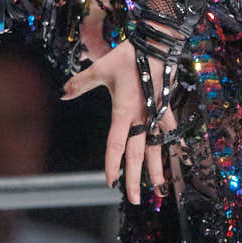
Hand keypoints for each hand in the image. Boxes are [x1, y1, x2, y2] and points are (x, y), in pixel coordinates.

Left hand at [61, 41, 174, 204]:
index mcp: (124, 110)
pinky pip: (170, 130)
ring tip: (159, 188)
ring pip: (157, 147)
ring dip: (158, 168)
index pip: (116, 144)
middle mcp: (142, 117)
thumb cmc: (128, 56)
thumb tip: (62, 93)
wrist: (156, 43)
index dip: (113, 164)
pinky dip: (174, 145)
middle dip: (136, 178)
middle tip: (136, 200)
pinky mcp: (166, 106)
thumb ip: (80, 83)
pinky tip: (179, 159)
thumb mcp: (100, 68)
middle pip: (138, 153)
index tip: (110, 182)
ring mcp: (156, 113)